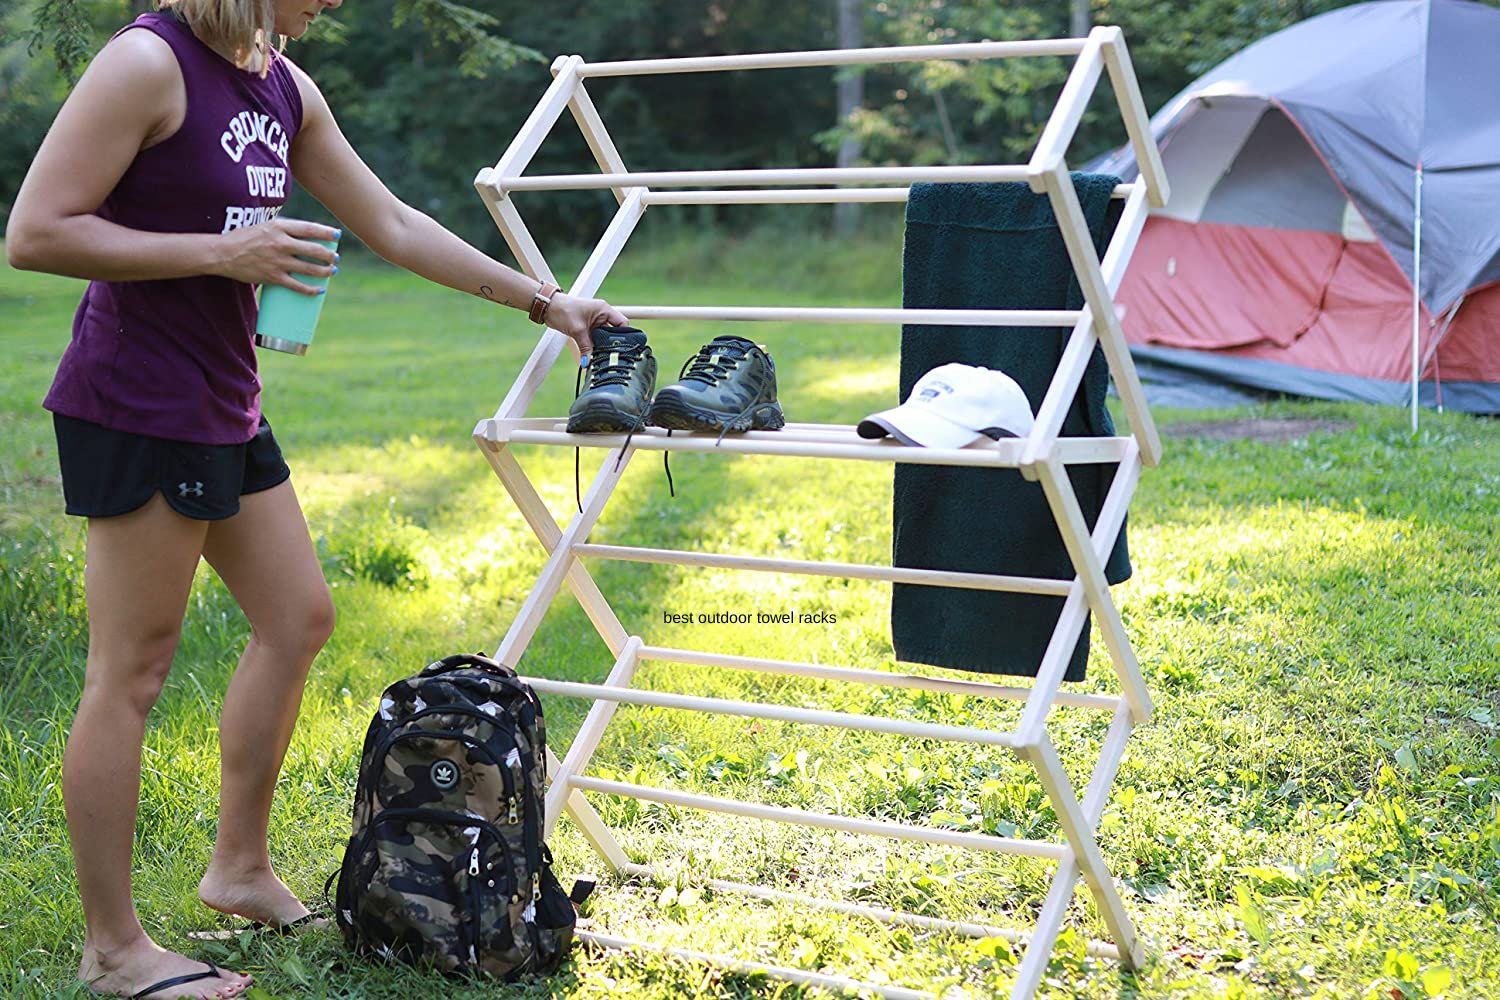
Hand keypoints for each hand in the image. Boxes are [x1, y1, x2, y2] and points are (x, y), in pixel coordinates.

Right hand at [213, 217, 339, 293]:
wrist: (223, 253)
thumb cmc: (245, 238)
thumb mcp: (265, 226)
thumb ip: (284, 230)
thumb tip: (306, 237)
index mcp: (279, 227)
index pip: (309, 228)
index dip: (326, 232)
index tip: (337, 235)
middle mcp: (280, 243)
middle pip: (314, 250)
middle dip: (329, 255)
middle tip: (335, 258)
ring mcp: (278, 261)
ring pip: (310, 268)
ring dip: (325, 272)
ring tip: (332, 271)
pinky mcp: (273, 276)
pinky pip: (298, 285)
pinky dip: (311, 289)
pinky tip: (319, 290)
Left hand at [541, 292, 629, 359]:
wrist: (548, 307)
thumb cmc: (563, 310)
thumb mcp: (577, 330)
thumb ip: (585, 347)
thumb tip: (588, 362)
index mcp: (604, 310)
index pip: (622, 323)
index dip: (624, 336)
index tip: (621, 348)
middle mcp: (602, 316)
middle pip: (614, 333)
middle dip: (611, 345)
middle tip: (610, 356)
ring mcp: (595, 323)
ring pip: (604, 338)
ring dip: (601, 347)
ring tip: (600, 358)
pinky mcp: (588, 329)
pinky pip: (595, 340)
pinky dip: (594, 348)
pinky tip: (592, 356)